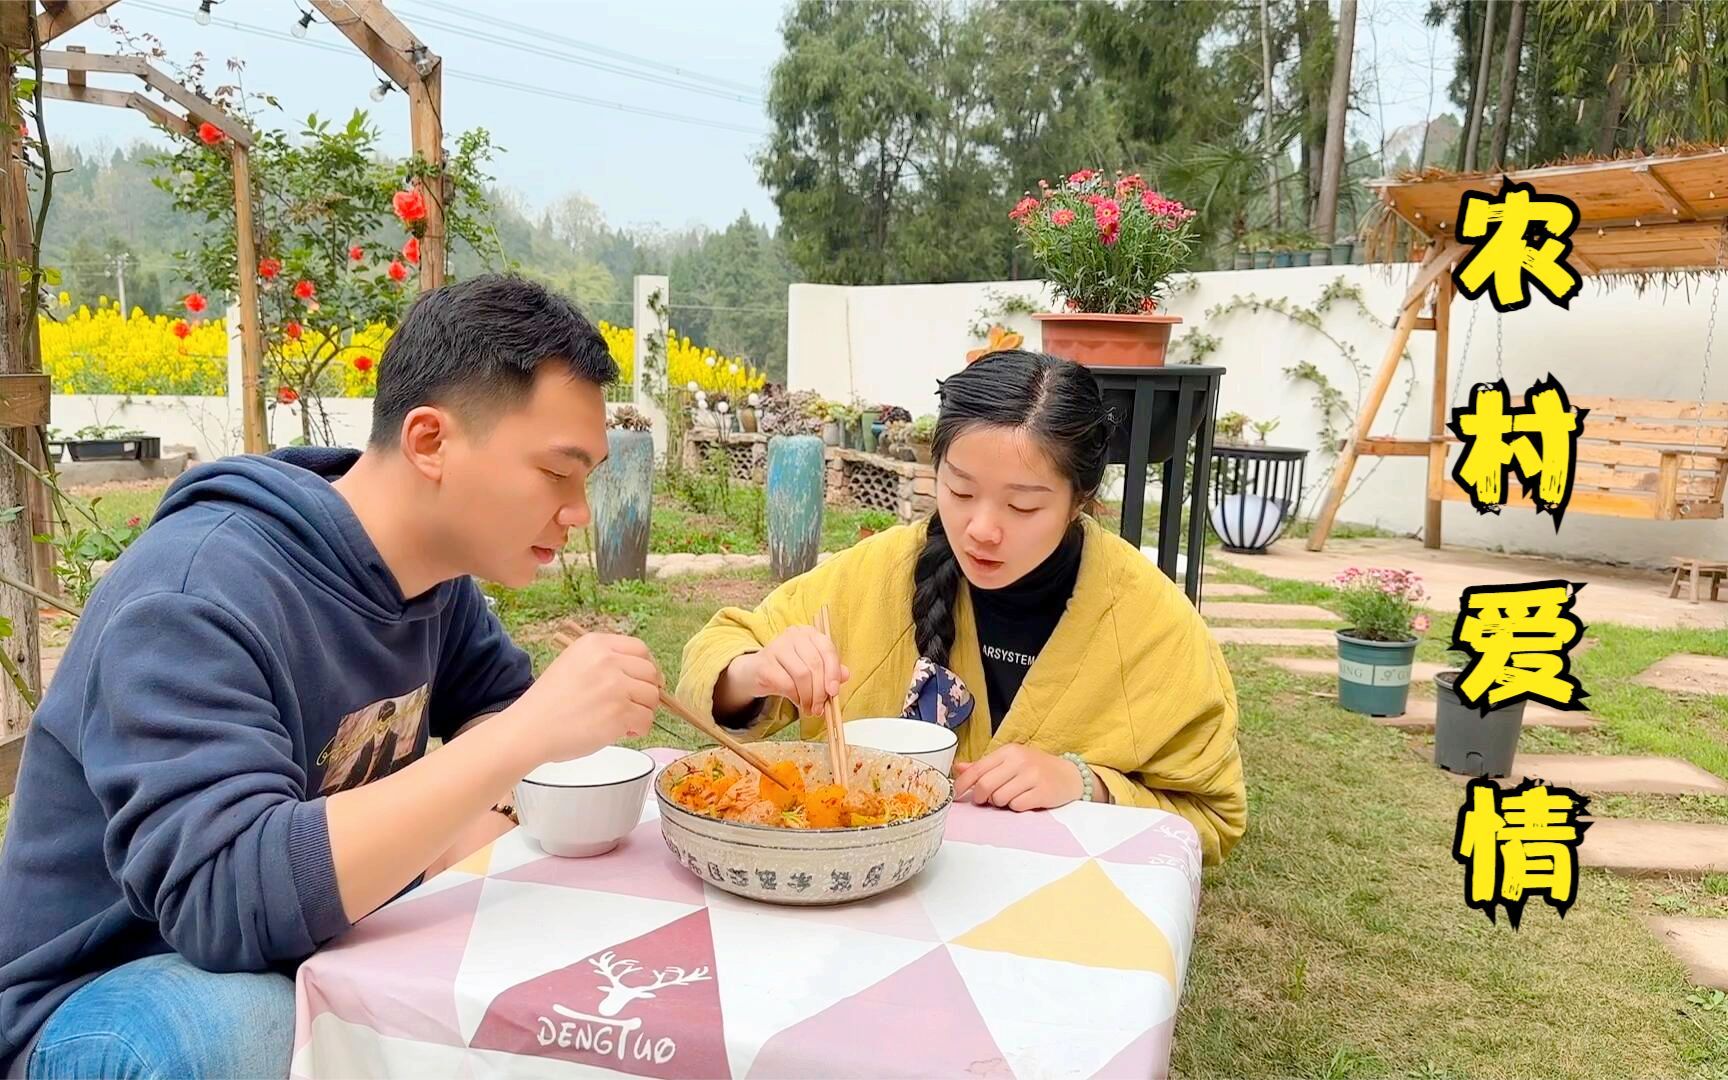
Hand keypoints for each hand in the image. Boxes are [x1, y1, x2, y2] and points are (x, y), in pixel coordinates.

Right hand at [506, 633, 661, 763]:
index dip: (647, 667)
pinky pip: (647, 720)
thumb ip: (604, 662)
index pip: (640, 648)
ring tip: (622, 721)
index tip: (644, 682)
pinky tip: (622, 732)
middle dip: (645, 692)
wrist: (530, 728)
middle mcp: (608, 661)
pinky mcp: (619, 713)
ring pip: (652, 698)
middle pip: (650, 673)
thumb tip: (642, 676)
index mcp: (595, 644)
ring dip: (642, 712)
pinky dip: (639, 730)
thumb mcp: (573, 664)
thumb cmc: (549, 702)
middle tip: (631, 706)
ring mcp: (615, 686)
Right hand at [724, 626, 850, 715]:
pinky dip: (795, 697)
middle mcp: (793, 635)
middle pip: (815, 664)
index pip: (827, 649)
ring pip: (801, 675)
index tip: (834, 692)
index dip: (833, 672)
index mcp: (809, 633)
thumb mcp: (811, 668)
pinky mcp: (764, 663)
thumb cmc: (788, 669)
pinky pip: (786, 683)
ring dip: (808, 696)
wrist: (755, 672)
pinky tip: (797, 702)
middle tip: (819, 708)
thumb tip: (845, 675)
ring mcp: (777, 646)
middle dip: (820, 691)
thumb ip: (830, 670)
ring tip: (809, 708)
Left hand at [953, 745, 1085, 811]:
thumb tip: (958, 768)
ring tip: (1010, 797)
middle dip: (980, 797)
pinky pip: (1016, 806)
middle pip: (985, 786)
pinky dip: (1016, 807)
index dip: (963, 784)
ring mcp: (1032, 776)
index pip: (978, 769)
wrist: (1069, 776)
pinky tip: (1024, 800)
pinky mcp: (1042, 792)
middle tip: (984, 800)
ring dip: (1000, 803)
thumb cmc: (1036, 769)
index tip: (956, 794)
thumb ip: (984, 766)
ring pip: (999, 798)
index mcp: (1008, 751)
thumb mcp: (1010, 761)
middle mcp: (1019, 761)